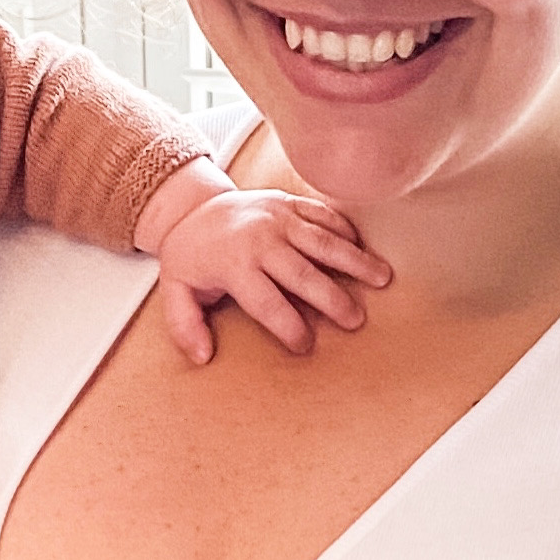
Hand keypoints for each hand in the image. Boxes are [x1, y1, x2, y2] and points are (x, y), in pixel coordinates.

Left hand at [150, 186, 391, 364]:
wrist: (191, 207)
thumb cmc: (191, 257)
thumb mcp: (176, 293)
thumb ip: (184, 327)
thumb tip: (202, 357)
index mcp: (234, 264)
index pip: (267, 303)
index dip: (288, 328)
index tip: (305, 346)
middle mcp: (260, 239)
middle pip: (302, 274)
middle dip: (331, 299)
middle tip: (355, 321)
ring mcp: (278, 217)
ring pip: (322, 241)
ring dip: (354, 260)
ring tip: (383, 278)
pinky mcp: (290, 201)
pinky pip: (323, 213)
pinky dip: (345, 230)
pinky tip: (364, 248)